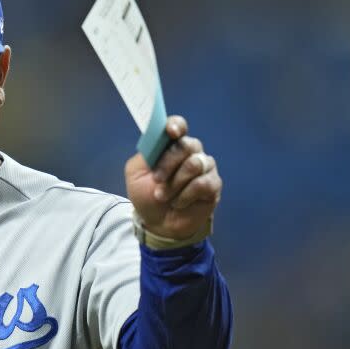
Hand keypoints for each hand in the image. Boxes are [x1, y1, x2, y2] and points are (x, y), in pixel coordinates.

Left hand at [125, 115, 221, 239]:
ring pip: (194, 164)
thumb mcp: (135, 174)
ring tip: (163, 196)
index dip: (176, 125)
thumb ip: (145, 155)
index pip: (178, 126)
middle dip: (168, 163)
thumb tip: (156, 141)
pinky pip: (203, 183)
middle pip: (187, 145)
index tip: (171, 132)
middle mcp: (190, 152)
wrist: (158, 223)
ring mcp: (204, 167)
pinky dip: (186, 195)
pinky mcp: (213, 184)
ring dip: (175, 183)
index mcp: (170, 145)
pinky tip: (179, 203)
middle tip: (157, 180)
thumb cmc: (147, 195)